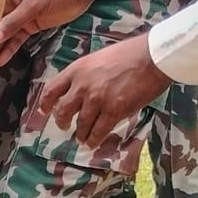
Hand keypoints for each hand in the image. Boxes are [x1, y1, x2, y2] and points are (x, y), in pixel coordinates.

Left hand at [38, 34, 171, 147]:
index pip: (52, 90)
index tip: (45, 111)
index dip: (46, 103)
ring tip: (81, 138)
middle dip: (61, 122)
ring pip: (81, 124)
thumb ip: (86, 74)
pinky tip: (93, 143)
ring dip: (80, 134)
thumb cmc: (129, 54)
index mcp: (77, 69)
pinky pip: (98, 131)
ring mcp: (97, 99)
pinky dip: (94, 139)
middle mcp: (82, 85)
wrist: (152, 57)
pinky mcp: (114, 110)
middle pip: (63, 110)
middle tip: (64, 126)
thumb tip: (79, 89)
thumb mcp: (98, 58)